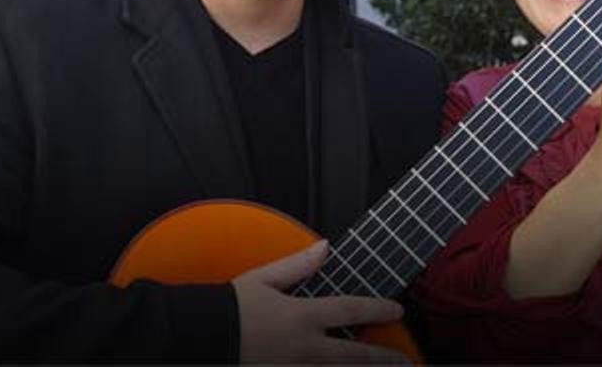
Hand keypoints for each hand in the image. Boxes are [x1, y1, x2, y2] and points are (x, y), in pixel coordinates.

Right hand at [233, 240, 407, 363]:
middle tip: (405, 362)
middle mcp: (303, 348)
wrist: (197, 338)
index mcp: (300, 316)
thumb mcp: (262, 279)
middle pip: (355, 356)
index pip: (350, 310)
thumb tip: (324, 246)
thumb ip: (298, 265)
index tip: (396, 310)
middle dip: (384, 359)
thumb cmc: (226, 309)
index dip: (378, 310)